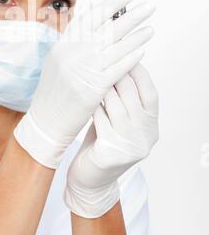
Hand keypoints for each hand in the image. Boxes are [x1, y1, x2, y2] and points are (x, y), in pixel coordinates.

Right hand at [14, 0, 155, 168]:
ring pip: (116, 47)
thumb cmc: (54, 92)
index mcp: (63, 44)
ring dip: (137, 36)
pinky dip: (131, 58)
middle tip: (148, 6)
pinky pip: (118, 68)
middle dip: (131, 15)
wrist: (46, 121)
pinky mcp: (93, 88)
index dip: (112, 2)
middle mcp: (72, 53)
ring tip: (150, 27)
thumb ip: (76, 42)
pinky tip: (143, 50)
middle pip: (107, 28)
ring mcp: (82, 69)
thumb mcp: (59, 61)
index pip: (91, 16)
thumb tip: (97, 20)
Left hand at [63, 62, 158, 217]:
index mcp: (151, 126)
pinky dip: (92, 105)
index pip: (151, 93)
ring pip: (116, 106)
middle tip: (102, 58)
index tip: (124, 55)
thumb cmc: (102, 142)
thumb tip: (120, 63)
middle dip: (117, 74)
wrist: (89, 180)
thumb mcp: (119, 120)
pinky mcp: (112, 153)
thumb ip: (124, 99)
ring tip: (91, 72)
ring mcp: (130, 146)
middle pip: (133, 96)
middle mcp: (145, 136)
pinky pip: (100, 120)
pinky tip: (82, 95)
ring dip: (102, 87)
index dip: (139, 72)